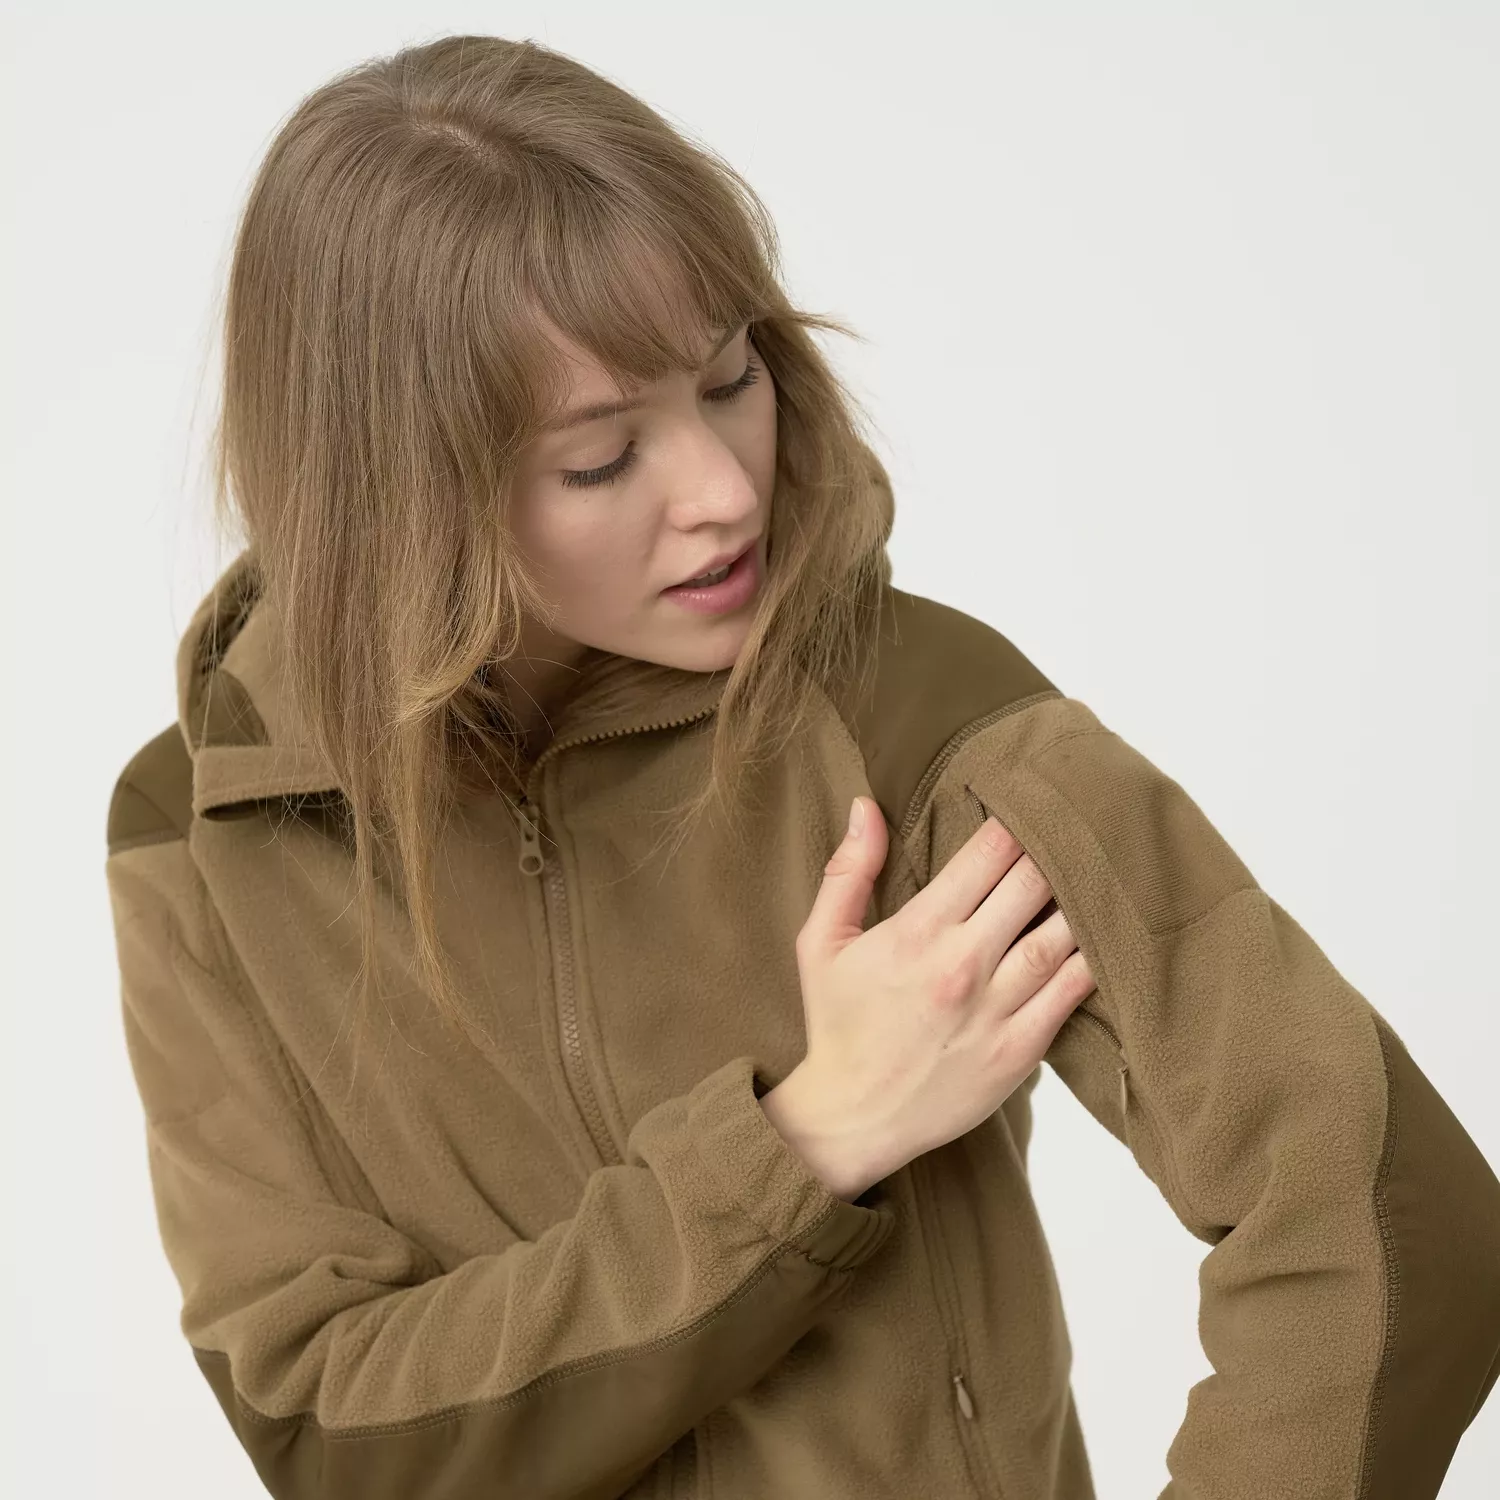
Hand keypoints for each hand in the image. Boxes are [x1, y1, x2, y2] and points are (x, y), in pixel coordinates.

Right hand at [768, 797, 1094, 1199]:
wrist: (852, 1117)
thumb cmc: (838, 1025)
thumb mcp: (821, 942)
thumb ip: (848, 871)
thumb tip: (868, 806)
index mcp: (917, 932)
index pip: (986, 855)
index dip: (1015, 820)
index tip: (1030, 800)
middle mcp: (962, 964)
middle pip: (1033, 885)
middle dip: (1057, 848)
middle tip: (1080, 824)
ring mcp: (996, 1008)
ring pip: (1062, 934)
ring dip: (1085, 898)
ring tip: (1104, 869)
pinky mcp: (1020, 1049)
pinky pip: (1072, 992)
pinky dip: (1095, 959)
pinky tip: (1110, 934)